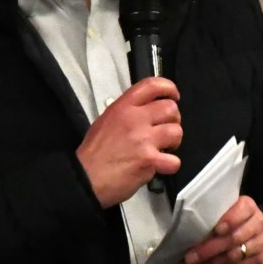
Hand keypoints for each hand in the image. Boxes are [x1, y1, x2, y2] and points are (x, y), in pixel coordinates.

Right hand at [76, 77, 181, 207]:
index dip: (168, 87)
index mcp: (123, 107)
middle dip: (173, 119)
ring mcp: (143, 139)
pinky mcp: (149, 160)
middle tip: (165, 128)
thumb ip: (126, 113)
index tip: (173, 95)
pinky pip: (174, 160)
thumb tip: (145, 111)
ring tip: (164, 148)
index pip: (151, 85)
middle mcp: (135, 119)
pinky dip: (170, 165)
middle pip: (170, 108)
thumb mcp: (105, 121)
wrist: (86, 178)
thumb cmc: (94, 154)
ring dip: (174, 141)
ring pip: (176, 131)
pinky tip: (160, 166)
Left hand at [183, 196, 262, 263]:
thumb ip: (212, 216)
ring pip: (234, 256)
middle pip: (233, 238)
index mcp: (249, 207)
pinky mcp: (259, 262)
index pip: (242, 210)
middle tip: (189, 257)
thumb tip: (187, 227)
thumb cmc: (229, 222)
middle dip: (209, 249)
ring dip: (210, 263)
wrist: (251, 239)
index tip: (215, 230)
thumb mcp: (223, 213)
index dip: (229, 220)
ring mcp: (262, 243)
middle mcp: (259, 223)